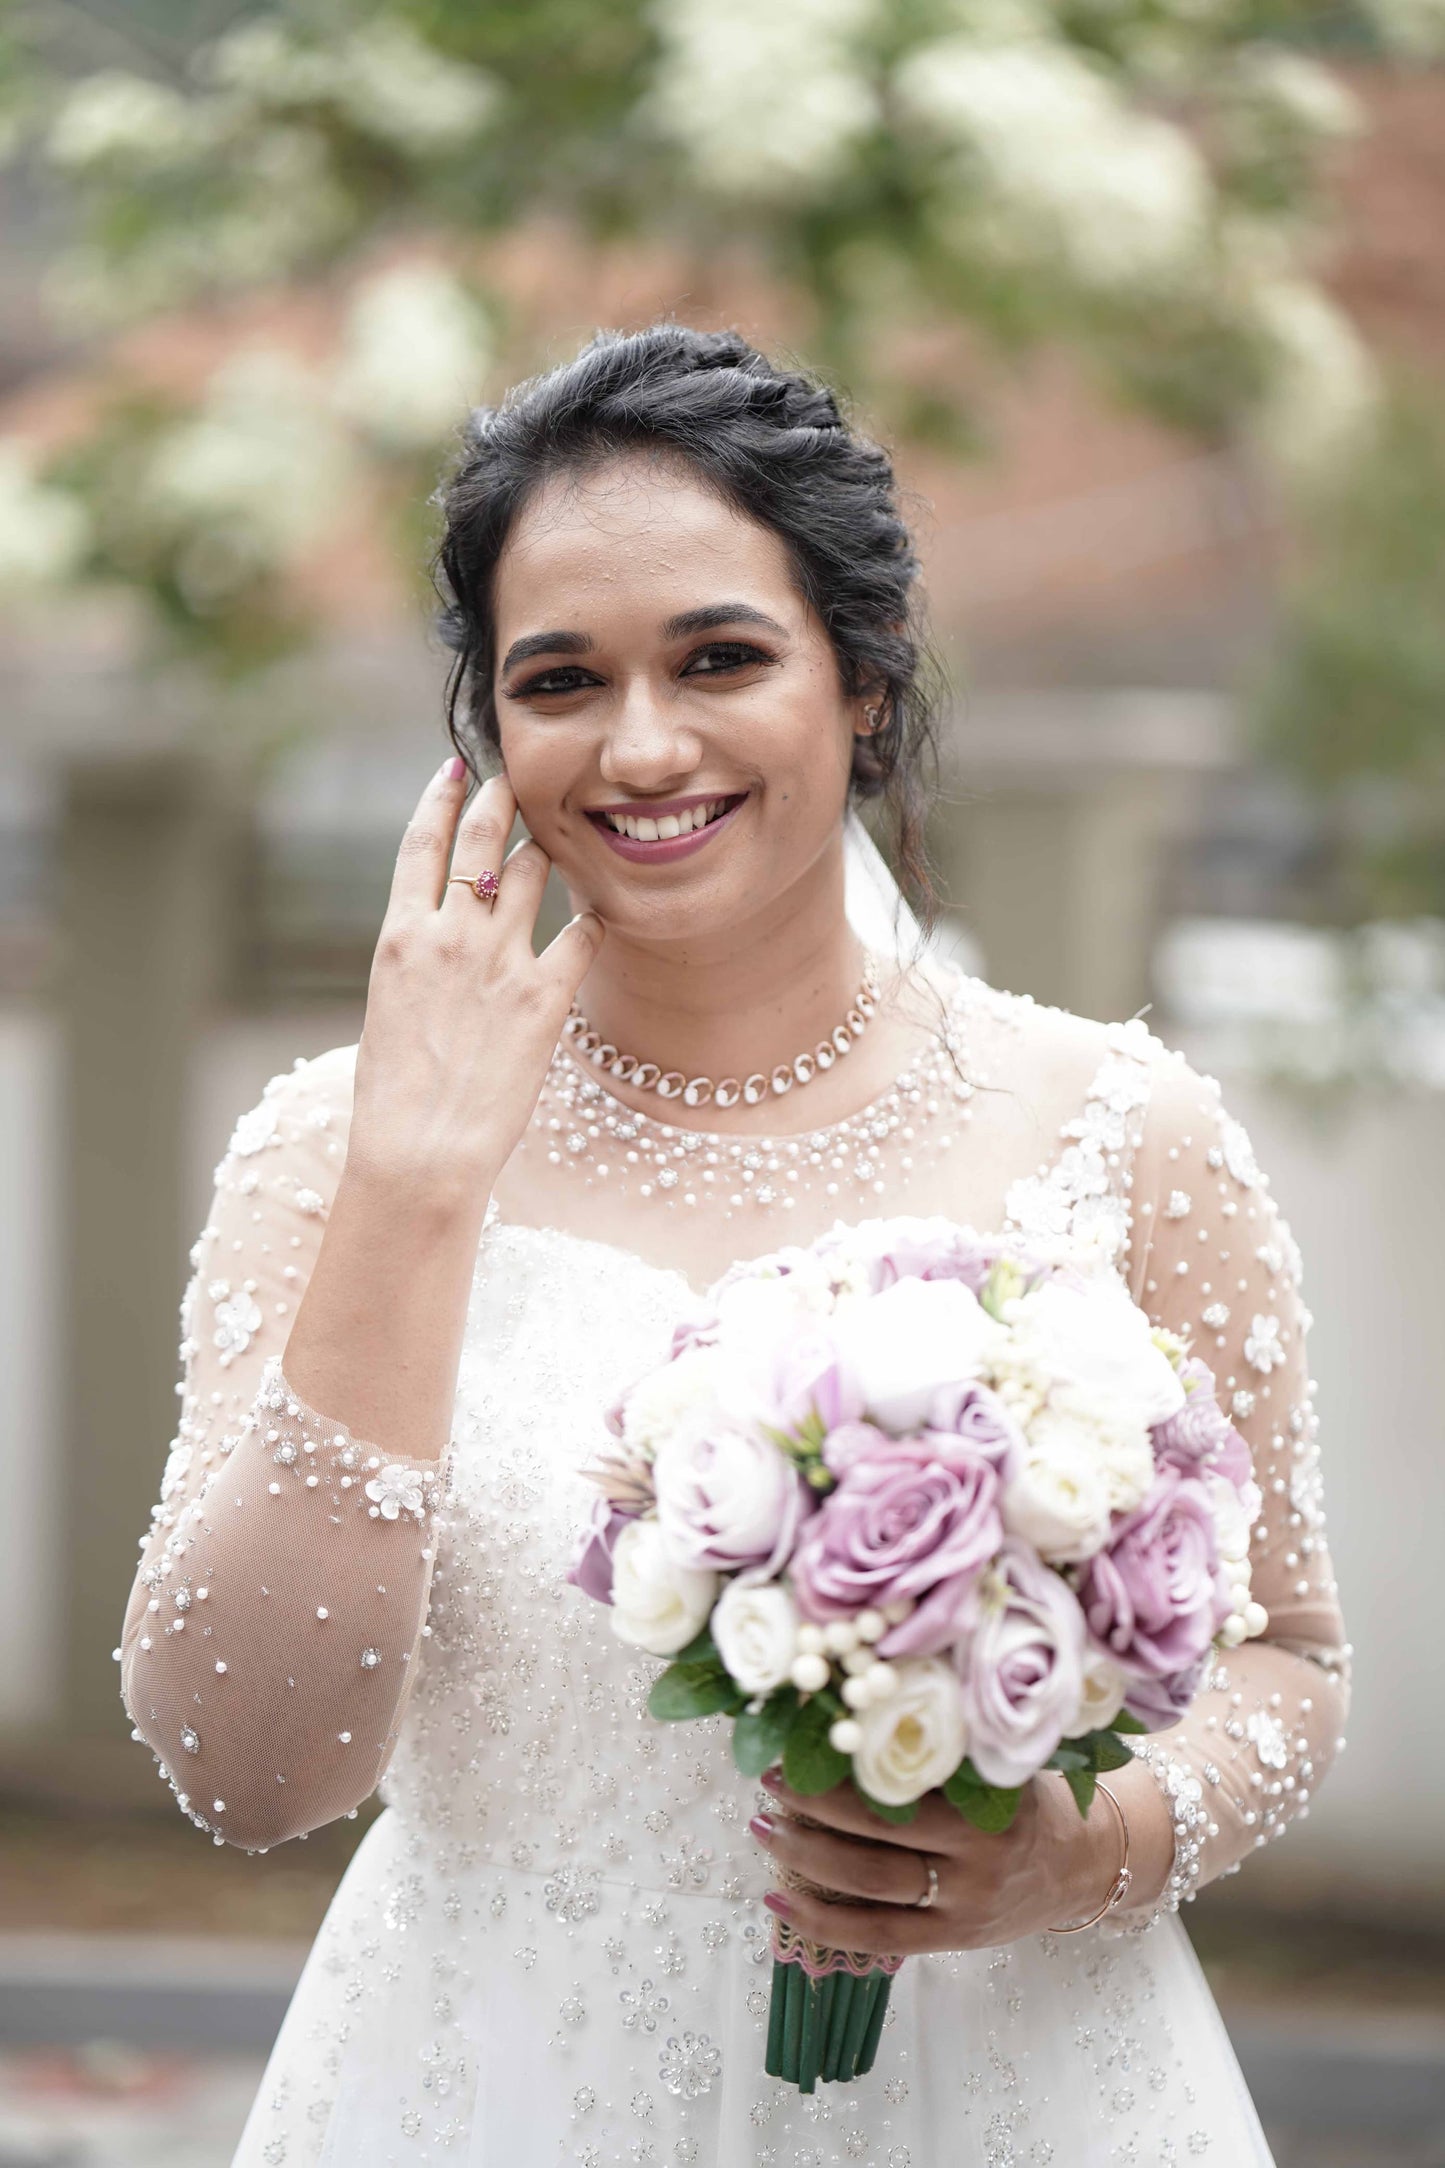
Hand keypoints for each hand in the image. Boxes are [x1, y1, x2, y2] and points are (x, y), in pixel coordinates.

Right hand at [347, 761, 602, 1199]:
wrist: (420, 1149)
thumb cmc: (395, 1096)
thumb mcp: (388, 1010)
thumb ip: (417, 962)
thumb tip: (439, 938)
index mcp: (399, 937)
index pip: (419, 844)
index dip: (439, 799)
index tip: (455, 770)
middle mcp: (449, 935)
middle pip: (480, 841)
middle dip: (500, 801)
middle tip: (514, 780)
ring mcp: (499, 962)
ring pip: (530, 874)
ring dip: (544, 852)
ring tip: (555, 843)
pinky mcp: (544, 997)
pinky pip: (581, 934)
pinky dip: (590, 919)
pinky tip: (598, 914)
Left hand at [749, 1768, 1123, 1956]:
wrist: (1081, 1866)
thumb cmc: (1028, 1798)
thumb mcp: (1001, 1762)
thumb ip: (946, 1746)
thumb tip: (856, 1707)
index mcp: (989, 1795)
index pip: (905, 1773)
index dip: (846, 1757)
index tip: (799, 1734)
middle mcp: (978, 1852)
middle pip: (878, 1829)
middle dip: (812, 1804)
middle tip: (768, 1778)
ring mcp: (964, 1902)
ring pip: (871, 1882)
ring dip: (805, 1856)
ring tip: (763, 1829)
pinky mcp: (952, 1939)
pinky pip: (878, 1936)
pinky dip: (822, 1922)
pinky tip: (778, 1898)